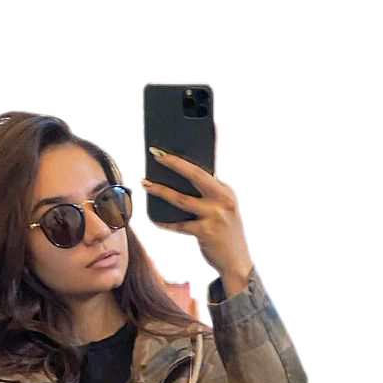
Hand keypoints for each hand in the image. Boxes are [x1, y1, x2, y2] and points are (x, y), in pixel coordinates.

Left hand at [139, 115, 254, 296]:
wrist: (237, 263)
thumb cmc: (228, 233)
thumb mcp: (225, 209)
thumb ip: (211, 193)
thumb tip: (183, 178)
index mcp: (229, 190)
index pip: (224, 159)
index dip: (220, 138)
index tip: (217, 119)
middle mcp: (223, 200)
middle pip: (196, 174)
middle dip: (175, 162)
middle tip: (157, 153)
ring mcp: (214, 216)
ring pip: (181, 199)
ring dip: (159, 190)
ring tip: (144, 182)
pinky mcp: (204, 232)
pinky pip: (178, 225)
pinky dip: (164, 222)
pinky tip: (154, 218)